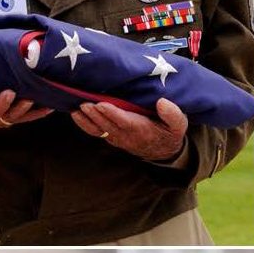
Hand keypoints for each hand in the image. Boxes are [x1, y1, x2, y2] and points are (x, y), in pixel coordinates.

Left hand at [71, 98, 186, 160]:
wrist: (162, 151)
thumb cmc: (170, 132)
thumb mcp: (178, 124)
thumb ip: (172, 114)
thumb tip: (162, 102)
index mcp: (142, 130)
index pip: (125, 121)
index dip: (112, 113)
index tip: (102, 105)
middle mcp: (126, 135)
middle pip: (108, 124)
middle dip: (95, 114)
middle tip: (84, 103)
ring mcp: (116, 137)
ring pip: (98, 129)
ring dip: (86, 120)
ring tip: (75, 109)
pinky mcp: (110, 137)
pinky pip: (94, 131)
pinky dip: (84, 123)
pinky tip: (75, 113)